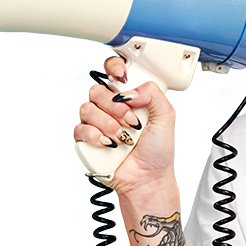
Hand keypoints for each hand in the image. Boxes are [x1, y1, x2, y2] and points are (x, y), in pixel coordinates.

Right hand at [74, 57, 177, 196]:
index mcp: (128, 97)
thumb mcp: (166, 117)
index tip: (121, 77)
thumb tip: (128, 90)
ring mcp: (96, 123)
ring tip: (124, 138)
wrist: (147, 178)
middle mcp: (110, 107)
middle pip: (96, 90)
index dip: (113, 67)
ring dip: (108, 124)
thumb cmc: (157, 150)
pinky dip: (96, 137)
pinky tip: (110, 145)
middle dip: (115, 107)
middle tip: (132, 122)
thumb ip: (153, 93)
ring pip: (86, 108)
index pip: (112, 71)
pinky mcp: (86, 140)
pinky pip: (80, 129)